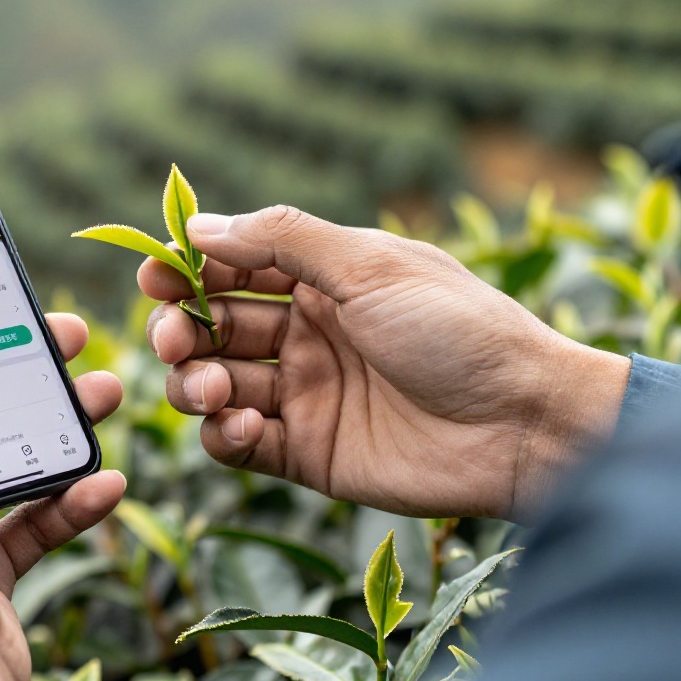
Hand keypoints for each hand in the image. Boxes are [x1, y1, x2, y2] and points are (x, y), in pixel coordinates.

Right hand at [139, 206, 630, 519]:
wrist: (525, 426)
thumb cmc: (461, 332)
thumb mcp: (371, 267)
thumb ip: (282, 241)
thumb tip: (200, 226)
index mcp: (325, 281)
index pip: (233, 269)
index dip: (187, 272)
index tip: (155, 278)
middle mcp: (308, 335)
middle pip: (212, 328)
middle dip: (180, 330)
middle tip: (177, 339)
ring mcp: (306, 395)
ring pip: (214, 386)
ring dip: (196, 383)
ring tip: (214, 389)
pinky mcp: (308, 454)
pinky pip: (238, 444)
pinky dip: (223, 435)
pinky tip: (244, 426)